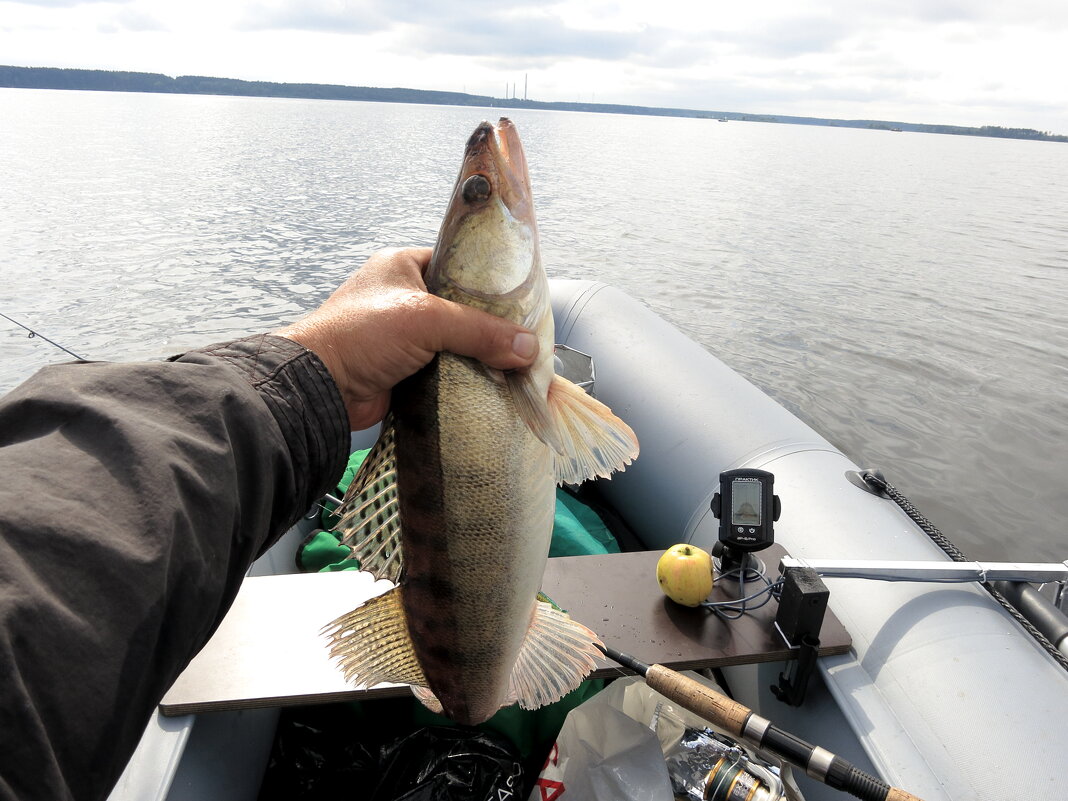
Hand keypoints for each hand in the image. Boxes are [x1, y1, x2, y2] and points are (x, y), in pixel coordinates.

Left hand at [275, 247, 538, 429]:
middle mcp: (404, 297)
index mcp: (403, 267)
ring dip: (479, 357)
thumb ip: (480, 330)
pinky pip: (446, 371)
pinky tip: (495, 386)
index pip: (459, 266)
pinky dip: (465, 379)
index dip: (491, 284)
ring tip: (519, 365)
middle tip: (526, 339)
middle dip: (490, 327)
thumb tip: (530, 349)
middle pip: (462, 310)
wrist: (319, 388)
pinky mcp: (405, 371)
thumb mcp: (426, 319)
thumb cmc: (363, 334)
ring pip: (456, 343)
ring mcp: (404, 337)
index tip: (524, 301)